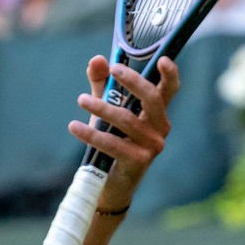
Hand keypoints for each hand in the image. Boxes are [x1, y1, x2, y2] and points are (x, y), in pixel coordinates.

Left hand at [71, 56, 179, 208]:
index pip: (169, 91)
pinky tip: (74, 126)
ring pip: (126, 119)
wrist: (108, 185)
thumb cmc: (110, 143)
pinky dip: (91, 133)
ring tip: (80, 100)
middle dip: (133, 81)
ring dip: (101, 107)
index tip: (162, 59)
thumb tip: (97, 60)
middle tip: (112, 69)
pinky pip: (112, 143)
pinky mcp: (138, 161)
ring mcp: (152, 146)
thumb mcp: (105, 111)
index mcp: (156, 115)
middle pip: (151, 99)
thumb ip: (102, 85)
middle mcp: (160, 129)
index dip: (170, 74)